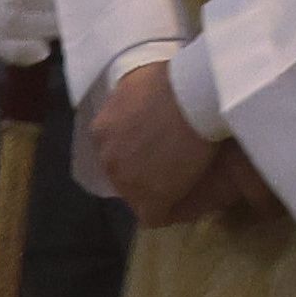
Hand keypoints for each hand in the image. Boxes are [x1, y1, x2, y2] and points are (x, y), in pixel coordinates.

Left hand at [84, 54, 212, 212]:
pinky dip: (170, 210)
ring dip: (157, 191)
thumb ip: (131, 98)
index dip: (136, 151)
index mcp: (102, 130)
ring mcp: (127, 182)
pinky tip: (184, 203)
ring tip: (181, 184)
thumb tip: (142, 101)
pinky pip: (155, 215)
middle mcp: (108, 158)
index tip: (156, 147)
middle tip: (171, 164)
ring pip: (138, 196)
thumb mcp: (139, 81)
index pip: (114, 150)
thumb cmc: (172, 81)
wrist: (193, 97)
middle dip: (143, 171)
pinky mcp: (149, 201)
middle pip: (123, 174)